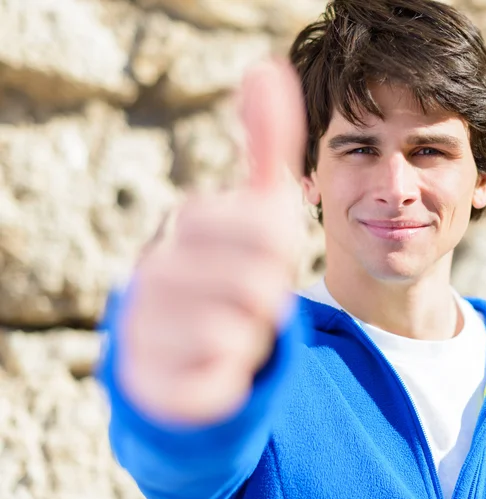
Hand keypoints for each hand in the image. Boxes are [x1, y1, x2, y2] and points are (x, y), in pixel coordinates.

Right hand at [117, 61, 306, 424]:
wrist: (190, 351)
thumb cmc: (233, 273)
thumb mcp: (258, 210)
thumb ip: (267, 144)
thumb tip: (266, 66)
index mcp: (185, 224)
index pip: (269, 229)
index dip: (283, 253)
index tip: (263, 261)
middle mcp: (151, 270)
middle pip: (258, 282)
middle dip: (269, 297)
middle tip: (249, 301)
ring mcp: (141, 328)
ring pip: (240, 334)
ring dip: (251, 339)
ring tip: (228, 332)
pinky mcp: (148, 385)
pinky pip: (218, 385)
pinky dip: (229, 381)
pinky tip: (208, 369)